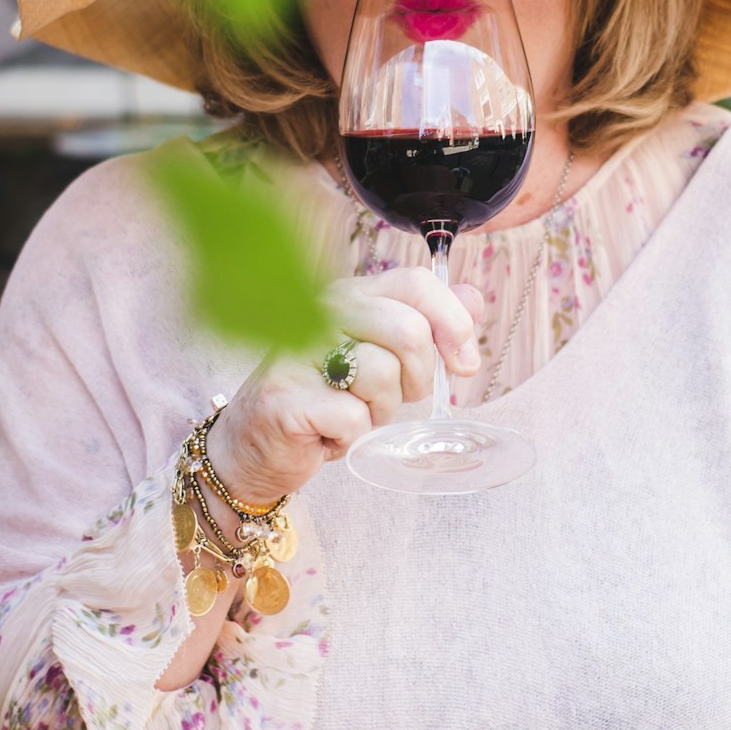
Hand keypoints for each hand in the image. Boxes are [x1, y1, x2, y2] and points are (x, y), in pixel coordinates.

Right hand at [207, 269, 483, 502]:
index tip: (464, 364)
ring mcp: (296, 352)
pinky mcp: (282, 398)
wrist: (256, 446)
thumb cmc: (326, 397)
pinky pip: (353, 418)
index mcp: (350, 294)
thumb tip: (474, 297)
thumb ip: (427, 324)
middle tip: (393, 399)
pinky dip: (352, 437)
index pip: (415, 283)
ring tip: (351, 415)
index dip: (453, 321)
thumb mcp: (383, 356)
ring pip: (381, 375)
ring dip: (380, 411)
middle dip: (417, 378)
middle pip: (407, 330)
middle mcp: (319, 311)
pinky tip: (329, 433)